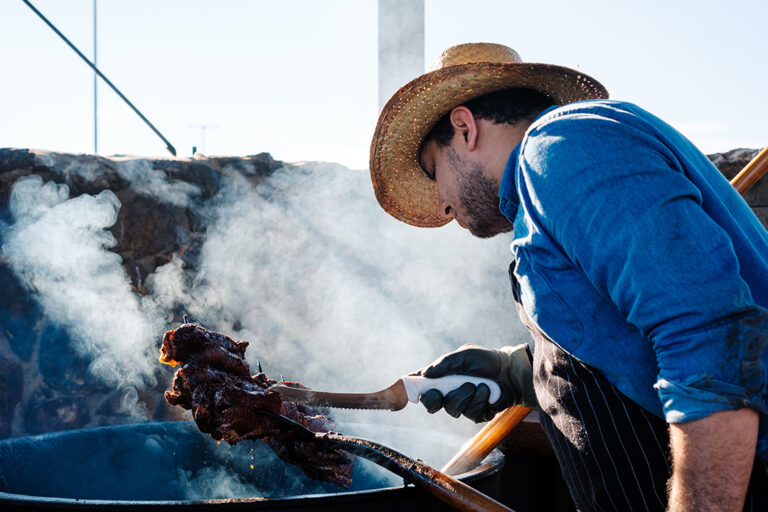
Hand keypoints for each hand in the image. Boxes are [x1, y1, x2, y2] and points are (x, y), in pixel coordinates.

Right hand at [416, 344, 536, 421]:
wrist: (512, 373)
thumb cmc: (487, 360)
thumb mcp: (465, 355)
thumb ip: (445, 363)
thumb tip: (426, 373)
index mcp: (442, 377)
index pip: (419, 385)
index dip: (407, 390)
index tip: (397, 392)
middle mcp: (449, 392)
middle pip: (430, 404)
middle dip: (433, 398)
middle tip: (439, 391)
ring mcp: (462, 404)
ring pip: (451, 409)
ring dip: (464, 396)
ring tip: (478, 385)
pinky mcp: (476, 414)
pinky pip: (471, 413)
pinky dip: (480, 401)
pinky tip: (487, 392)